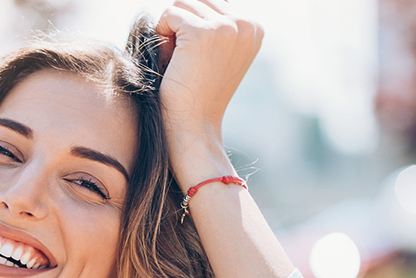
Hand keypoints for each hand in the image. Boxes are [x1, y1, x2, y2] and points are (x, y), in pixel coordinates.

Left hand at [155, 1, 262, 171]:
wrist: (193, 127)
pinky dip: (161, 34)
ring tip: (177, 61)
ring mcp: (226, 27)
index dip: (193, 27)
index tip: (196, 59)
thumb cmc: (197, 95)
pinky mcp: (203, 33)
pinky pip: (169, 14)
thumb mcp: (214, 54)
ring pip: (183, 3)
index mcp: (254, 27)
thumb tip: (189, 1)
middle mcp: (245, 24)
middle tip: (182, 60)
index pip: (212, 3)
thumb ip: (212, 25)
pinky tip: (169, 60)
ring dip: (171, 30)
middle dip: (182, 25)